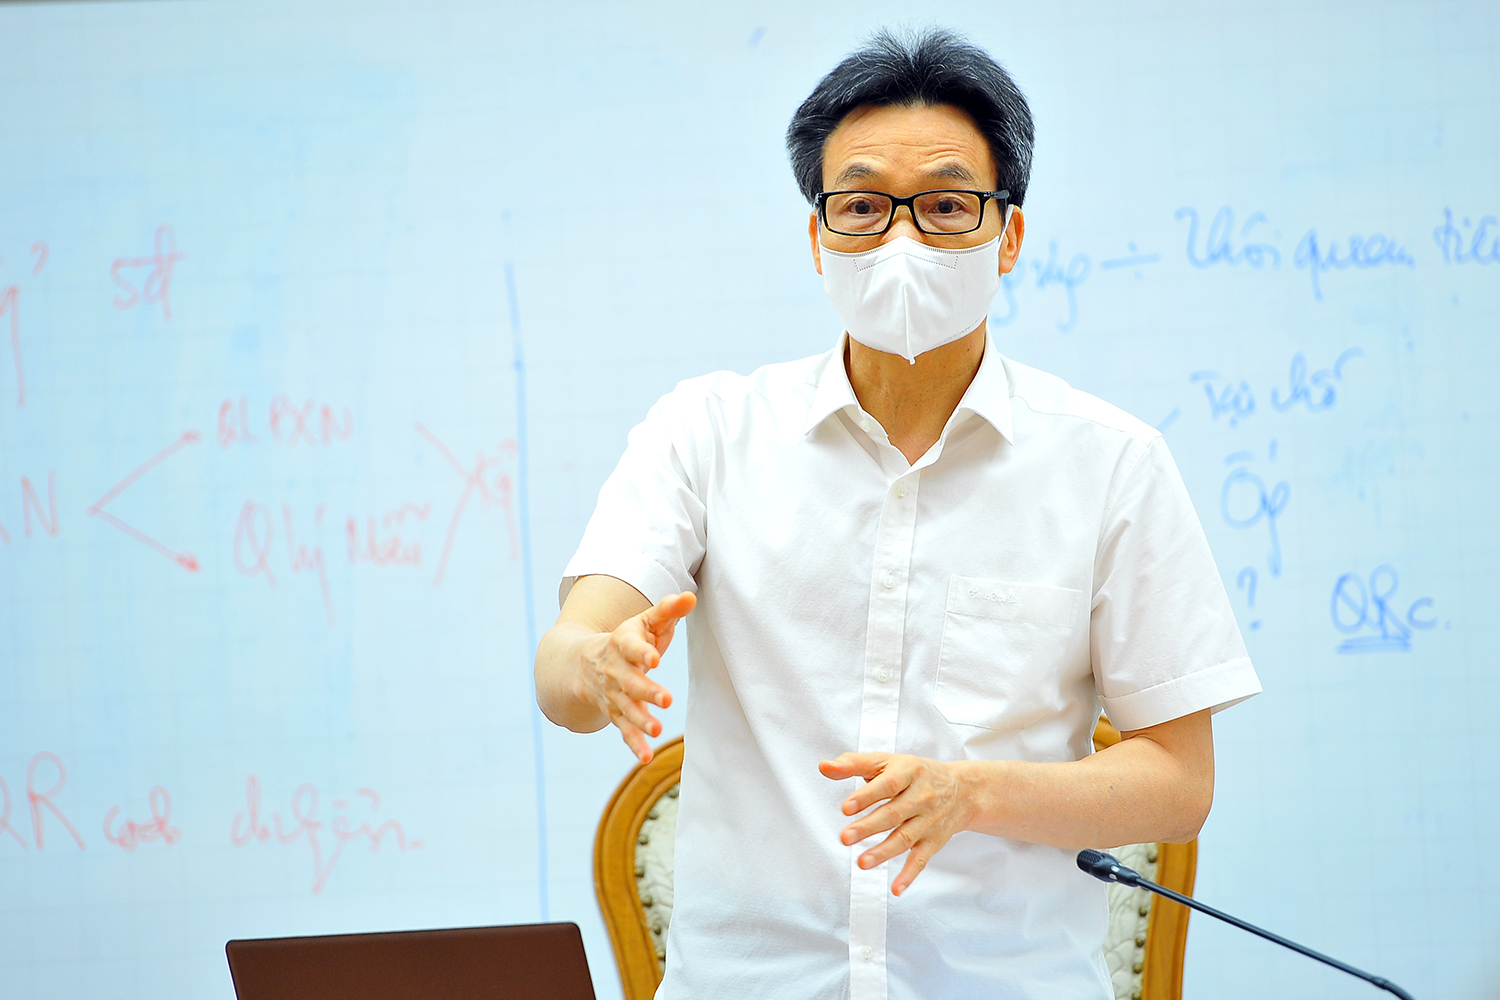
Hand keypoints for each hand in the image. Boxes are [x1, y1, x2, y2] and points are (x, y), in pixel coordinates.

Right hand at [578, 592, 694, 763]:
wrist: (582, 663)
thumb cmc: (628, 639)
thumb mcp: (645, 621)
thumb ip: (668, 610)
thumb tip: (690, 598)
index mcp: (623, 643)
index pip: (630, 646)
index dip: (642, 652)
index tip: (654, 658)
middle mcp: (616, 670)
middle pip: (631, 682)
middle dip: (647, 691)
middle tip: (666, 699)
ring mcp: (614, 694)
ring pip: (627, 708)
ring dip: (641, 720)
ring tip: (657, 729)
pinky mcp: (616, 712)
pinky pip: (624, 729)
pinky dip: (634, 743)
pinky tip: (645, 757)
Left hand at [818, 752, 974, 895]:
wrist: (962, 790)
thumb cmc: (915, 773)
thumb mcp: (887, 762)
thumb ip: (854, 764)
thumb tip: (824, 767)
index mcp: (908, 772)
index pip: (888, 785)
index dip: (866, 796)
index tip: (845, 807)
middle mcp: (921, 797)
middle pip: (894, 814)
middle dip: (869, 827)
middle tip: (845, 837)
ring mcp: (928, 821)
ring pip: (905, 838)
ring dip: (883, 852)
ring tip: (862, 862)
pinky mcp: (934, 841)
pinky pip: (921, 859)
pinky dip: (909, 874)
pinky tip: (896, 888)